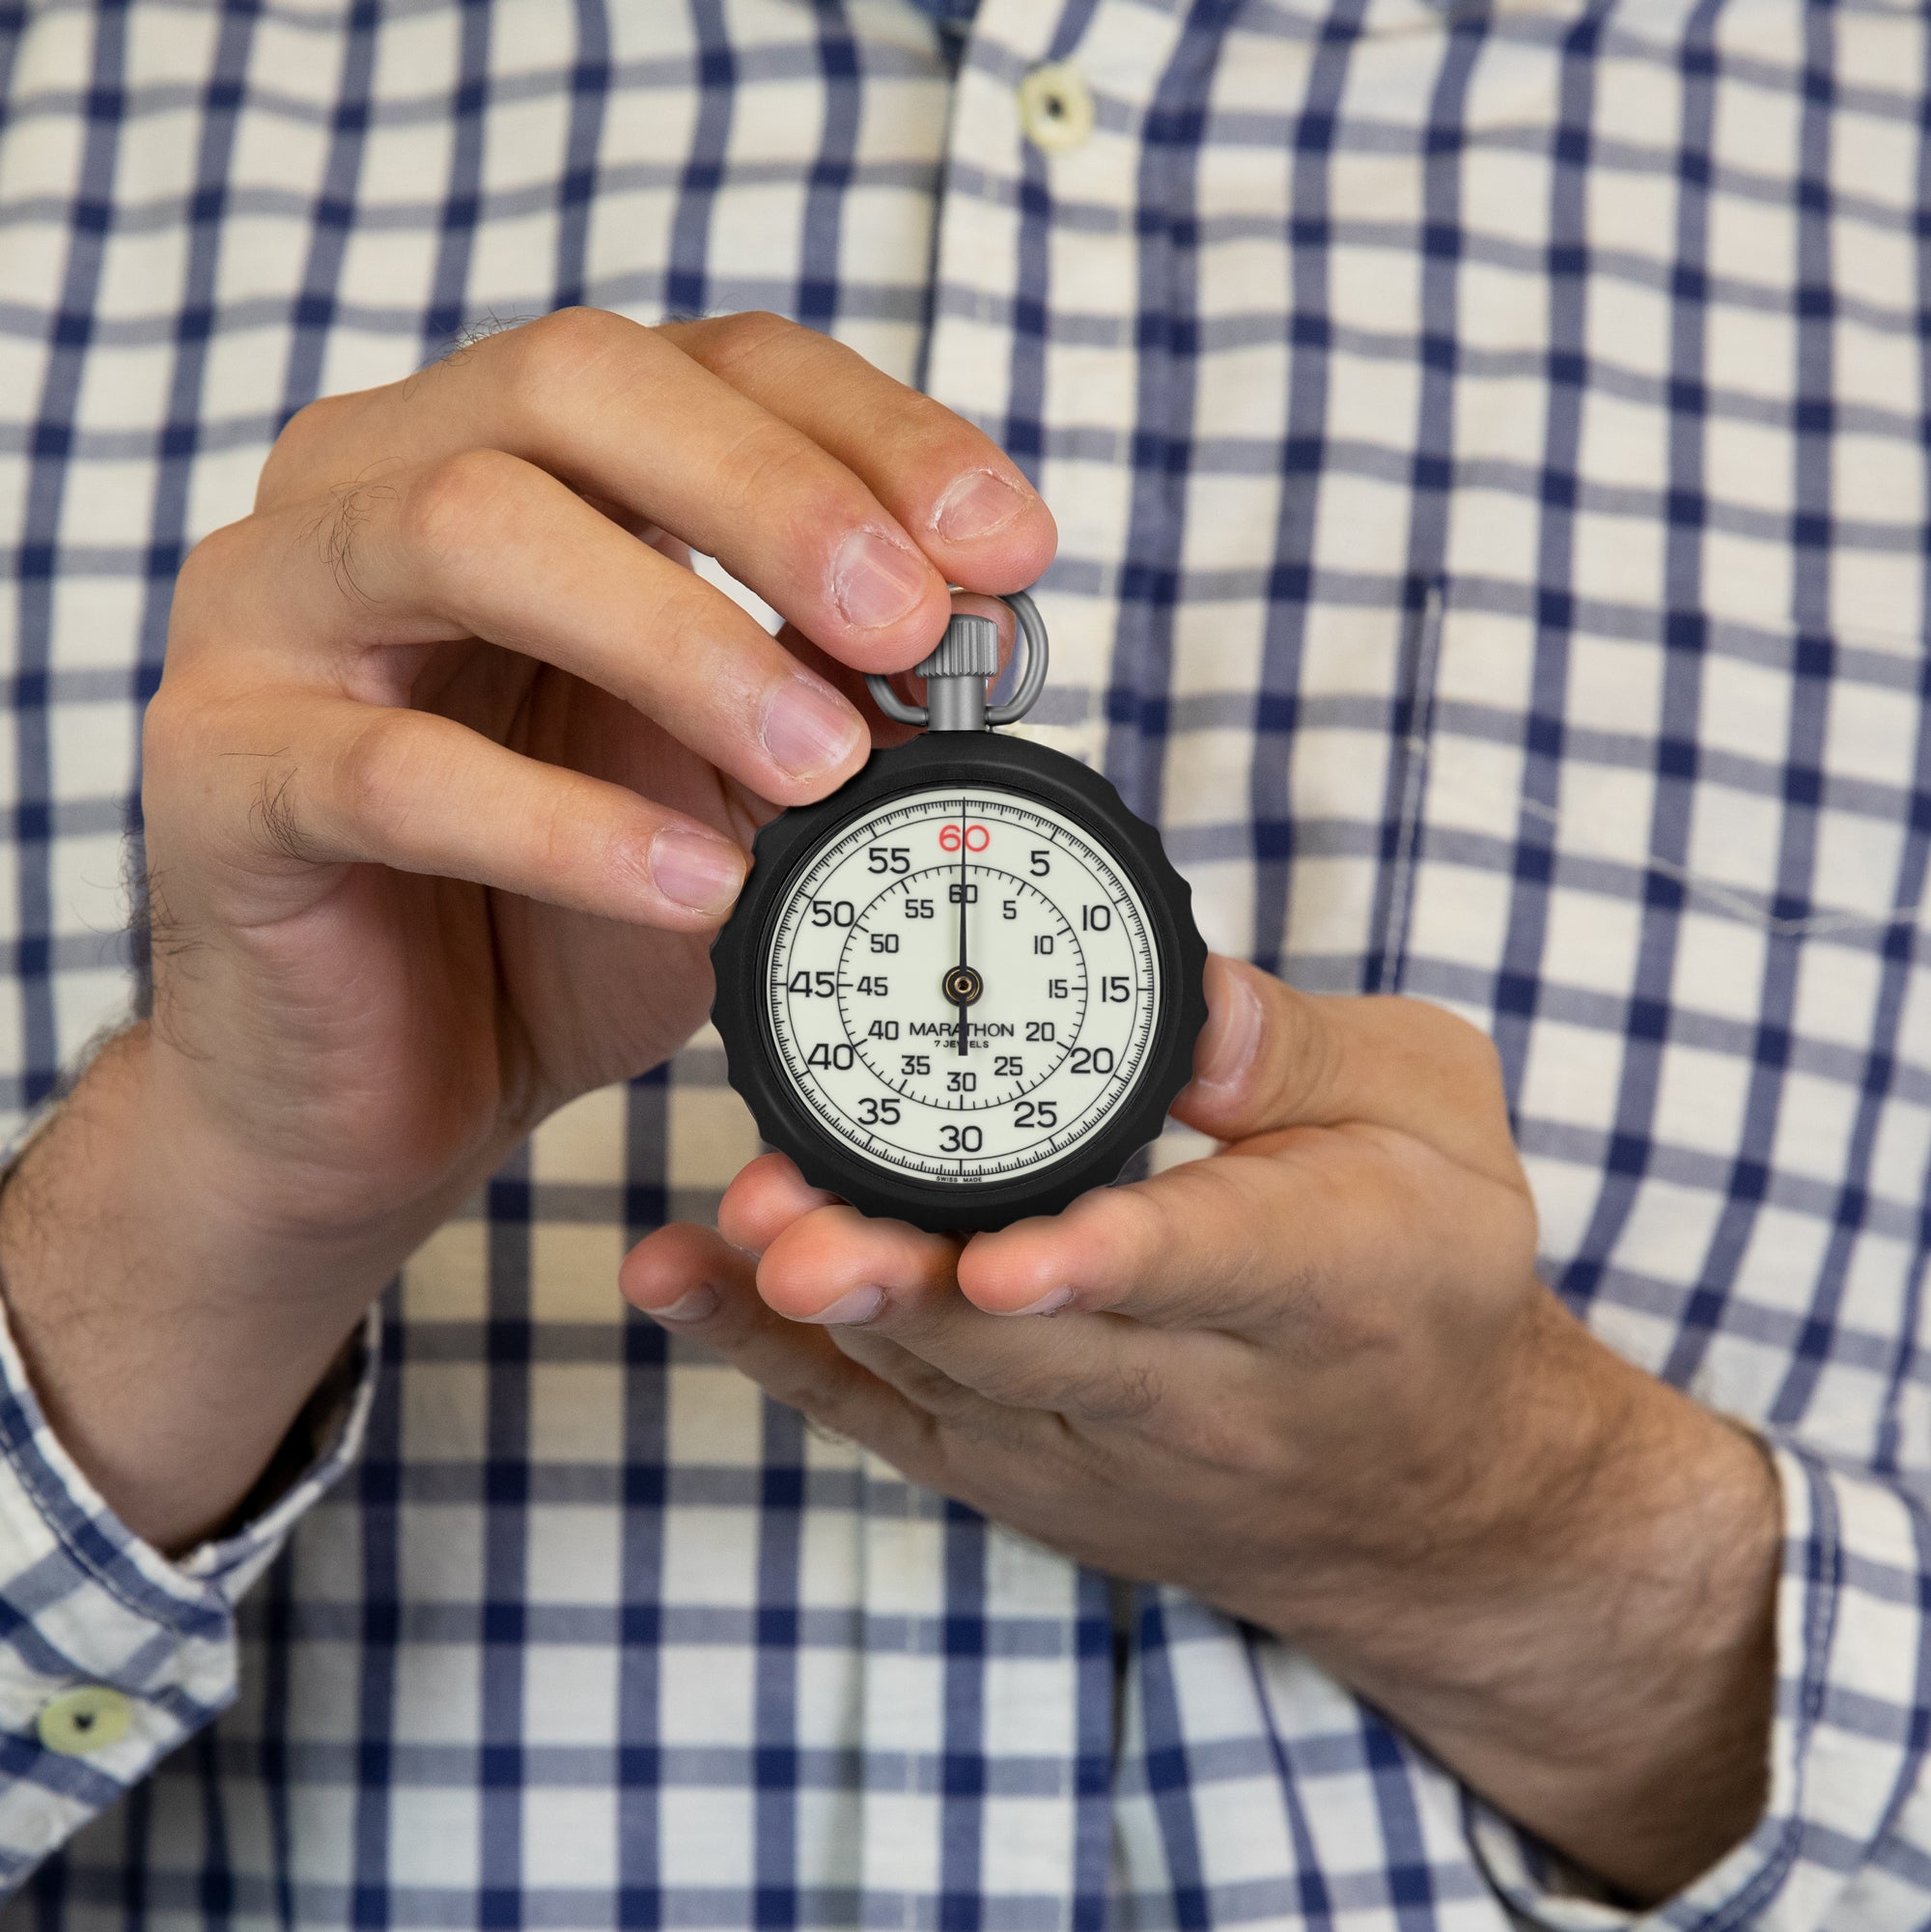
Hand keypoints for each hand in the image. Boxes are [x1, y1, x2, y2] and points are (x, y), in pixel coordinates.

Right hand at [0, 309, 1053, 1545]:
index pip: (702, 360)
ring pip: (467, 529)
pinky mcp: (219, 774)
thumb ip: (824, 690)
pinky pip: (391, 768)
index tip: (1009, 546)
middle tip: (917, 624)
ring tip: (824, 768)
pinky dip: (566, 827)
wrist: (377, 1089)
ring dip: (681, 641)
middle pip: (572, 383)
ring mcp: (271, 614)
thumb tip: (977, 633)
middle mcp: (370, 485)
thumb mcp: (725, 787)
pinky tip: (697, 891)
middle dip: (775, 498)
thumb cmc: (551, 916)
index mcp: (506, 452)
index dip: (870, 432)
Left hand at [622, 955, 1779, 1899]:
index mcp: (1329, 1280)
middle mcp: (1205, 1393)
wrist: (1432, 1500)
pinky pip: (887, 1422)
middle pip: (1033, 1344)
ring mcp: (1096, 1448)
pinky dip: (777, 1356)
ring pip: (943, 1383)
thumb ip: (1309, 1049)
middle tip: (790, 1224)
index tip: (1006, 1253)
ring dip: (824, 1309)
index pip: (1213, 1268)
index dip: (1103, 1261)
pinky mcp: (1020, 1470)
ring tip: (728, 1233)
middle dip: (907, 1283)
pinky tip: (680, 1279)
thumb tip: (1185, 993)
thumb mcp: (1437, 1119)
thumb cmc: (1430, 1274)